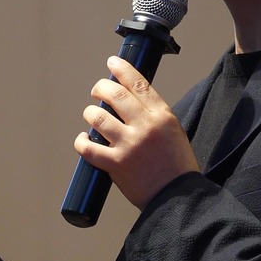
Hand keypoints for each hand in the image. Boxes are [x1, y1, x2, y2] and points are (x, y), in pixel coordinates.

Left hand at [75, 56, 199, 207]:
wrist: (178, 198)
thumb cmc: (176, 167)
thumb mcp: (174, 132)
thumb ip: (154, 117)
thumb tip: (131, 104)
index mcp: (162, 116)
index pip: (139, 84)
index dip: (122, 70)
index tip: (112, 63)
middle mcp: (145, 127)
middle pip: (116, 95)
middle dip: (101, 88)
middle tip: (97, 90)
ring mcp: (129, 146)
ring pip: (98, 117)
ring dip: (90, 112)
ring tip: (91, 114)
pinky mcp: (116, 165)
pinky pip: (88, 148)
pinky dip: (81, 142)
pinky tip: (83, 140)